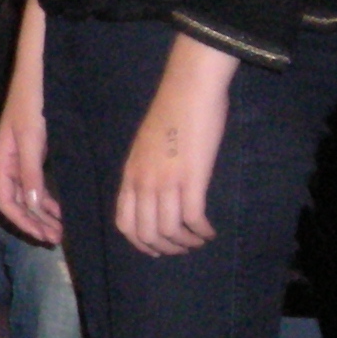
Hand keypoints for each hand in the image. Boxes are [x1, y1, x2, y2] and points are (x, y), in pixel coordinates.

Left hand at [0, 0, 61, 244]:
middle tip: (53, 239)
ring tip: (57, 229)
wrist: (35, 63)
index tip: (44, 237)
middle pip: (12, 202)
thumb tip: (37, 205)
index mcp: (2, 156)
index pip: (6, 201)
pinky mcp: (23, 140)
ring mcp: (12, 148)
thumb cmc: (34, 95)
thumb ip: (33, 170)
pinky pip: (27, 176)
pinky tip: (56, 205)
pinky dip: (40, 196)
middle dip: (32, 224)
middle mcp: (3, 156)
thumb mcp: (34, 137)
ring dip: (37, 215)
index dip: (22, 222)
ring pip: (20, 193)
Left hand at [116, 34, 235, 256]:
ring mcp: (166, 181)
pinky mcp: (191, 178)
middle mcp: (143, 182)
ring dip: (187, 242)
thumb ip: (145, 170)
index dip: (140, 243)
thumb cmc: (170, 112)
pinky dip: (202, 231)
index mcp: (130, 174)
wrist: (187, 88)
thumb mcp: (145, 145)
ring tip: (199, 240)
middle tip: (184, 248)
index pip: (125, 223)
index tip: (157, 249)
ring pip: (170, 230)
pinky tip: (211, 231)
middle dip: (166, 248)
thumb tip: (154, 193)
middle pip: (147, 233)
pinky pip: (193, 218)